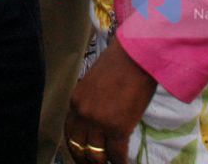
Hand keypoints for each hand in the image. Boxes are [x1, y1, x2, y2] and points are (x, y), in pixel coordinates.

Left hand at [65, 37, 156, 163]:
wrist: (137, 55)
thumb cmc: (119, 63)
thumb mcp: (94, 83)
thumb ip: (90, 104)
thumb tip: (96, 125)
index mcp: (76, 101)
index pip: (70, 133)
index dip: (77, 148)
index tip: (84, 154)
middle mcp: (83, 114)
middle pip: (80, 148)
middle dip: (87, 160)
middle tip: (96, 163)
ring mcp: (100, 123)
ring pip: (96, 157)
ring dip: (104, 162)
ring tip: (110, 162)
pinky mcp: (118, 129)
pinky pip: (117, 156)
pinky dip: (121, 163)